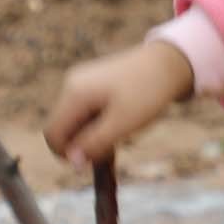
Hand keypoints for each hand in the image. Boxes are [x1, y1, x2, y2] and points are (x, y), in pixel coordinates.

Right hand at [42, 40, 194, 171]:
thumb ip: (95, 144)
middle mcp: (71, 85)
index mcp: (74, 94)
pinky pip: (87, 112)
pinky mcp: (93, 83)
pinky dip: (99, 123)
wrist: (170, 62)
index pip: (53, 135)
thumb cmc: (148, 93)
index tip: (95, 161)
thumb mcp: (122, 124)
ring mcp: (81, 82)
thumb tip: (72, 162)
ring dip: (93, 135)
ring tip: (121, 133)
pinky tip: (121, 122)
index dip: (68, 154)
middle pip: (63, 128)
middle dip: (82, 144)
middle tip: (113, 147)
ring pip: (76, 122)